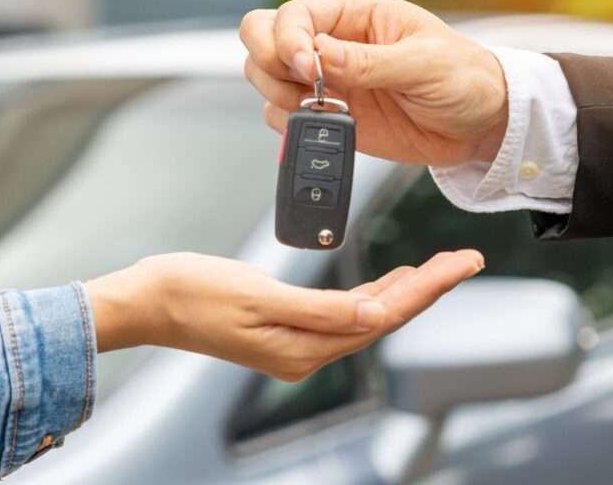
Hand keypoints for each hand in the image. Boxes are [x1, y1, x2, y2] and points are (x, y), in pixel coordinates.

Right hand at [86, 250, 483, 381]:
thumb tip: (376, 317)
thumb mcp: (257, 295)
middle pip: (383, 318)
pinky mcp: (284, 328)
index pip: (384, 316)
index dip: (428, 289)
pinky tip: (385, 282)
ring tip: (438, 267)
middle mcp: (305, 352)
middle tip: (465, 259)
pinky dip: (370, 295)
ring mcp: (295, 343)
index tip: (462, 264)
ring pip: (366, 316)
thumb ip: (320, 310)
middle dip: (427, 288)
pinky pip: (342, 314)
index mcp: (303, 347)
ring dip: (403, 291)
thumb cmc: (192, 292)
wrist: (147, 301)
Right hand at [240, 0, 508, 165]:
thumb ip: (368, 62)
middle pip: (262, 39)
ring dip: (278, 96)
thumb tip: (319, 55)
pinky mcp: (329, 116)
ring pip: (265, 78)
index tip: (308, 68)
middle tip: (301, 87)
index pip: (292, 16)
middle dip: (270, 64)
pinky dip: (292, 126)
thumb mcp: (423, 64)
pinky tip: (327, 125)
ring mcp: (326, 81)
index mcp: (354, 15)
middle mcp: (332, 44)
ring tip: (320, 109)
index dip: (287, 40)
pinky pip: (283, 117)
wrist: (480, 125)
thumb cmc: (463, 78)